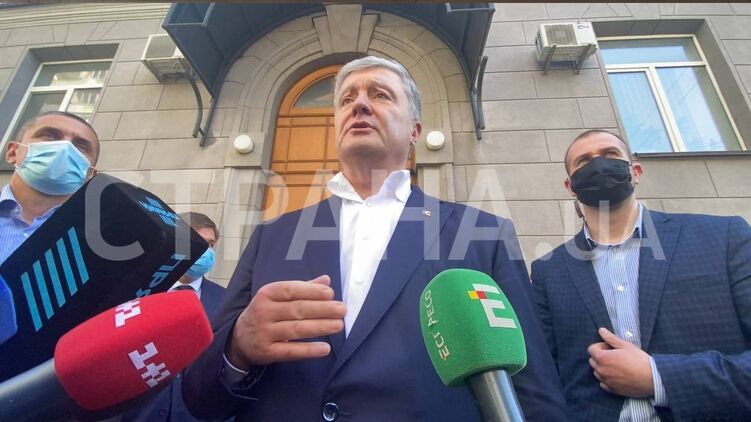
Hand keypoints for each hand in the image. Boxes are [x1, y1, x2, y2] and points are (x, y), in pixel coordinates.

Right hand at [226, 275, 345, 368]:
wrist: (239, 339)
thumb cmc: (265, 313)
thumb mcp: (277, 297)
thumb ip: (302, 288)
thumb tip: (326, 280)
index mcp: (267, 294)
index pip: (291, 290)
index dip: (312, 291)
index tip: (330, 294)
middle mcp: (264, 312)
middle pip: (297, 309)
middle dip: (322, 309)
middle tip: (342, 310)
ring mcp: (265, 333)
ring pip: (296, 329)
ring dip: (320, 327)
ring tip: (339, 325)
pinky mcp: (267, 352)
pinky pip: (291, 351)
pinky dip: (309, 350)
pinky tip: (325, 348)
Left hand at [587, 327, 653, 397]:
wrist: (652, 378)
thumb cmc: (639, 360)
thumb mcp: (625, 346)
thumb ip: (611, 338)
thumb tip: (601, 330)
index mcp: (603, 358)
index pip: (591, 349)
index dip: (600, 346)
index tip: (610, 347)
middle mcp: (601, 370)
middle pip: (592, 361)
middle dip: (600, 356)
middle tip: (613, 355)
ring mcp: (606, 381)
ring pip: (597, 372)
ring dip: (602, 368)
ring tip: (616, 365)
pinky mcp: (612, 390)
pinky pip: (603, 383)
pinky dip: (607, 379)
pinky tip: (617, 376)